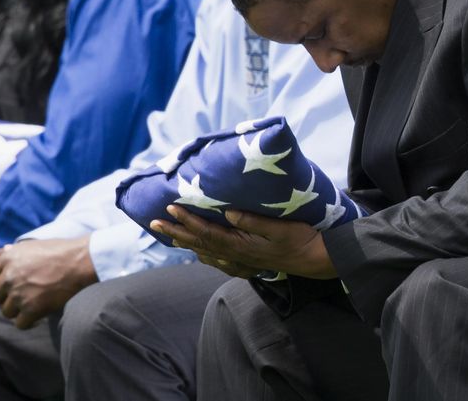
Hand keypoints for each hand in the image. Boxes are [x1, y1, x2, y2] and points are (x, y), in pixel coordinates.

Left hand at [0, 238, 96, 329]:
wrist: (79, 262)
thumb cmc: (61, 251)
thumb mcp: (34, 245)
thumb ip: (16, 251)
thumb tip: (5, 250)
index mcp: (8, 258)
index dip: (2, 283)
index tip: (14, 285)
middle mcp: (9, 276)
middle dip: (6, 298)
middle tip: (22, 298)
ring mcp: (19, 294)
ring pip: (6, 311)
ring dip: (17, 311)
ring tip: (32, 307)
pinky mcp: (31, 309)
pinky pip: (20, 324)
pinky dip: (29, 322)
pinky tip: (38, 317)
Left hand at [150, 206, 337, 279]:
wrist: (314, 260)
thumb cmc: (299, 239)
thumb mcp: (280, 228)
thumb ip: (253, 221)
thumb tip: (228, 212)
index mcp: (241, 245)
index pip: (207, 232)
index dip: (187, 220)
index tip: (170, 206)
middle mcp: (236, 255)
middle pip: (199, 243)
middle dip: (176, 232)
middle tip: (154, 222)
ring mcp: (240, 260)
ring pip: (205, 252)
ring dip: (185, 242)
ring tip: (167, 233)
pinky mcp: (246, 262)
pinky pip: (216, 259)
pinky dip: (201, 252)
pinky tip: (195, 249)